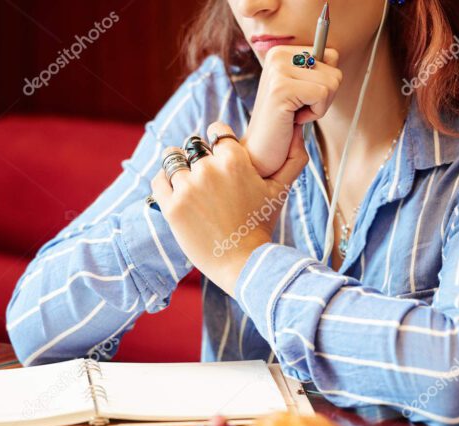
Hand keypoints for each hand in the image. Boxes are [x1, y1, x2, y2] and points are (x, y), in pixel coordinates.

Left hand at [152, 121, 308, 295]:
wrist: (243, 263)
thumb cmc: (261, 226)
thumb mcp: (280, 191)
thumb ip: (292, 158)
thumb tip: (299, 130)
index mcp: (235, 160)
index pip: (217, 131)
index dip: (217, 141)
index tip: (218, 155)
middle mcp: (209, 169)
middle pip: (193, 145)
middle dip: (198, 158)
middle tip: (206, 178)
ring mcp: (188, 188)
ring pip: (172, 159)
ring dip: (178, 168)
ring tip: (188, 185)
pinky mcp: (172, 207)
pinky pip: (159, 181)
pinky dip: (164, 184)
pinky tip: (176, 193)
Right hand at [241, 45, 341, 177]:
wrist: (259, 153)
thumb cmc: (283, 125)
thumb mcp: (302, 90)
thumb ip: (316, 70)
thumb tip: (333, 55)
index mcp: (282, 52)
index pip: (331, 55)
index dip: (325, 83)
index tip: (302, 98)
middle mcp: (277, 55)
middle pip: (334, 67)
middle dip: (324, 96)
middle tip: (299, 109)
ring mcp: (277, 70)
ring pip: (332, 82)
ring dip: (319, 106)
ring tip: (295, 114)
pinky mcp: (281, 88)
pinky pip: (323, 94)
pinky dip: (315, 113)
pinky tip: (294, 119)